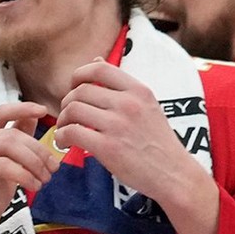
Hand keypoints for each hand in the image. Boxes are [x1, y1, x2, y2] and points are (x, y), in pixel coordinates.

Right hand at [0, 100, 57, 224]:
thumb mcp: (9, 168)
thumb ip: (18, 144)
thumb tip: (32, 118)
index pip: (1, 112)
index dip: (23, 108)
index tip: (44, 111)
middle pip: (12, 134)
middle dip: (39, 150)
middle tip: (53, 169)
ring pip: (9, 145)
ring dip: (34, 162)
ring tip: (44, 180)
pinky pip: (3, 165)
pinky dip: (24, 175)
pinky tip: (32, 187)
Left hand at [55, 61, 217, 233]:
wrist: (173, 173)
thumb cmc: (157, 141)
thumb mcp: (147, 106)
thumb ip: (121, 86)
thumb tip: (95, 61)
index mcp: (139, 90)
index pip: (99, 69)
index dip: (78, 75)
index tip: (73, 89)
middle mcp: (128, 104)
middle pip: (80, 91)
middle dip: (67, 103)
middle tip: (68, 118)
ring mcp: (118, 125)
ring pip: (72, 110)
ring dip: (62, 121)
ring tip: (66, 131)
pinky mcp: (107, 147)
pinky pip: (71, 132)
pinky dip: (61, 137)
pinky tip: (66, 144)